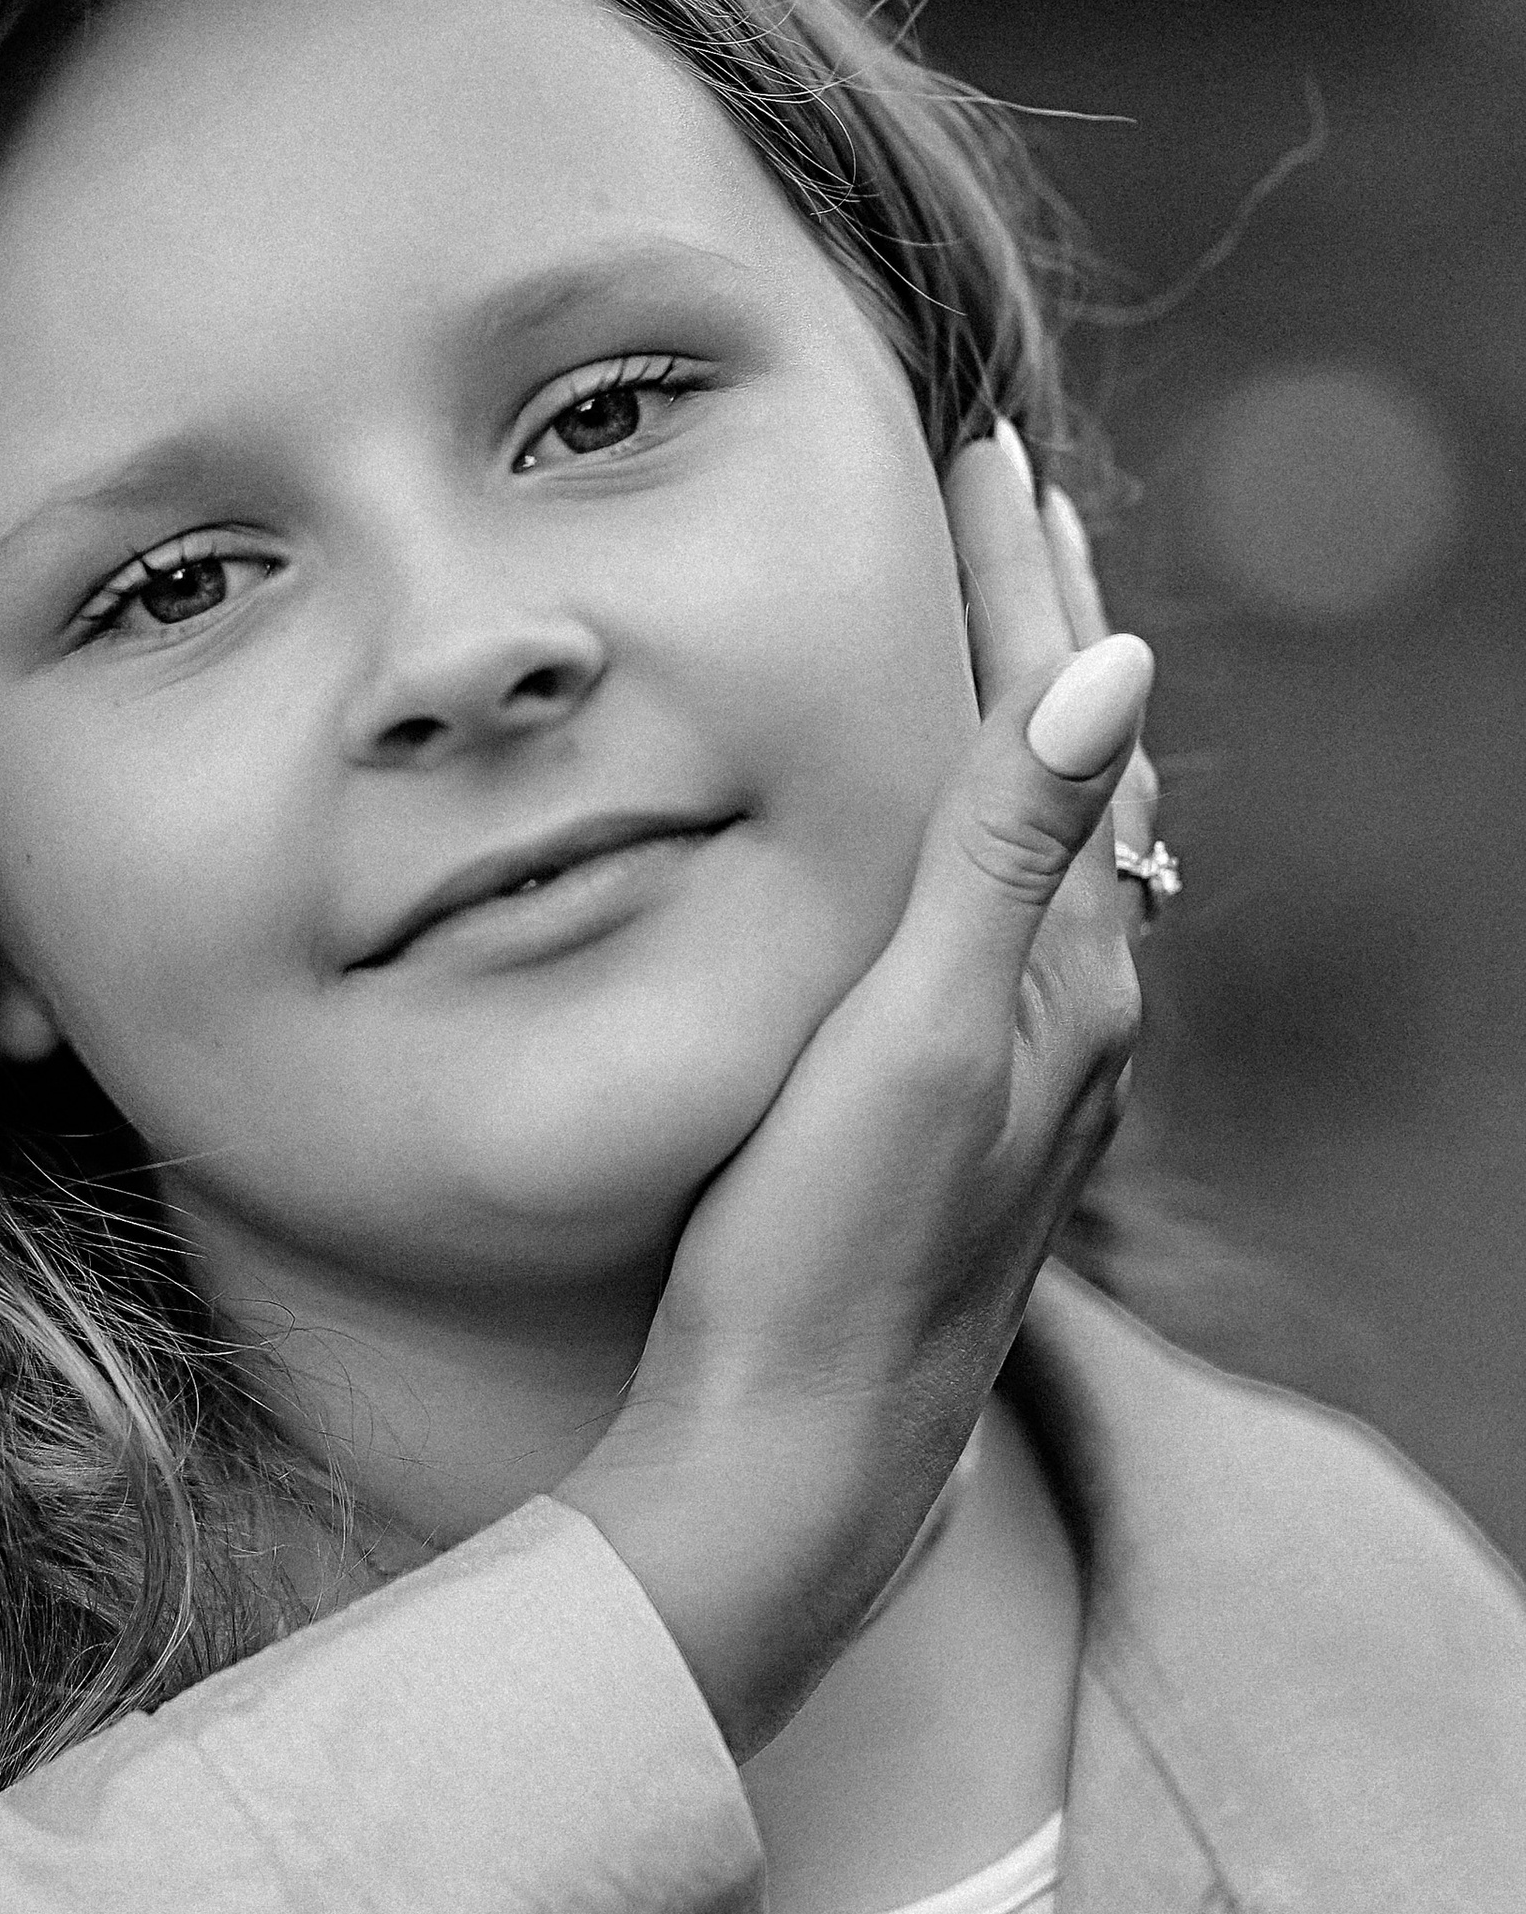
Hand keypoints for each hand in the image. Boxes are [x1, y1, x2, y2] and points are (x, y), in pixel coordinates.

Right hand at [556, 425, 1149, 1756]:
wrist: (795, 1465)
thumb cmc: (829, 1257)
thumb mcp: (913, 1037)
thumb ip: (1004, 853)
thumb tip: (1119, 665)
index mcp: (1066, 973)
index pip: (1054, 721)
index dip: (1017, 580)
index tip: (981, 448)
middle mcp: (1069, 1017)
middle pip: (1070, 772)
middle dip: (1039, 626)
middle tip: (1005, 500)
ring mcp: (1020, 1078)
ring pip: (1041, 850)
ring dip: (1018, 726)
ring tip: (997, 640)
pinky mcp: (957, 1128)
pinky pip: (1000, 927)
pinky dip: (983, 834)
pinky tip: (952, 862)